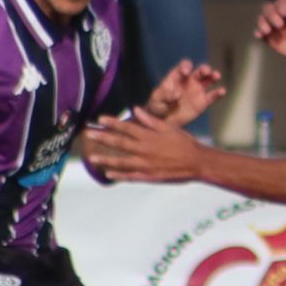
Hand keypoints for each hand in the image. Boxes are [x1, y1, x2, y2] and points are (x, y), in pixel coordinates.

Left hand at [83, 108, 202, 182]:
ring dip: (106, 158)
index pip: (127, 127)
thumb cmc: (184, 142)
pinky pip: (130, 176)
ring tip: (92, 157)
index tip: (99, 118)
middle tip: (88, 134)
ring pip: (121, 161)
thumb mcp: (169, 127)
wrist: (197, 162)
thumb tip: (135, 109)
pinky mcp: (149, 176)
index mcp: (149, 136)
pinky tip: (108, 173)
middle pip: (120, 142)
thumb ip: (150, 120)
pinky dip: (119, 175)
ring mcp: (145, 164)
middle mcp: (144, 149)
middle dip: (103, 137)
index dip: (112, 122)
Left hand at [144, 59, 225, 126]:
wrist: (163, 121)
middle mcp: (189, 81)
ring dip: (213, 76)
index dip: (186, 66)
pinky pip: (213, 96)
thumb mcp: (157, 100)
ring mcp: (197, 91)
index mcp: (177, 77)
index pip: (184, 66)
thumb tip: (177, 93)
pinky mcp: (203, 102)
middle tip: (206, 71)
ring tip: (216, 76)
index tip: (186, 72)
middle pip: (200, 71)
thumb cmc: (157, 107)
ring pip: (209, 80)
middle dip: (204, 69)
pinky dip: (218, 93)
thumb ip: (165, 94)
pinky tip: (222, 91)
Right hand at [255, 0, 285, 66]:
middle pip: (268, 9)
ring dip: (262, 23)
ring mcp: (276, 28)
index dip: (280, 7)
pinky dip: (258, 33)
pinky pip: (261, 34)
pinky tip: (259, 36)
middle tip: (279, 25)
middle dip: (270, 15)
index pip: (280, 3)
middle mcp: (281, 17)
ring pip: (263, 19)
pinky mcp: (272, 39)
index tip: (285, 15)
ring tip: (267, 31)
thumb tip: (283, 10)